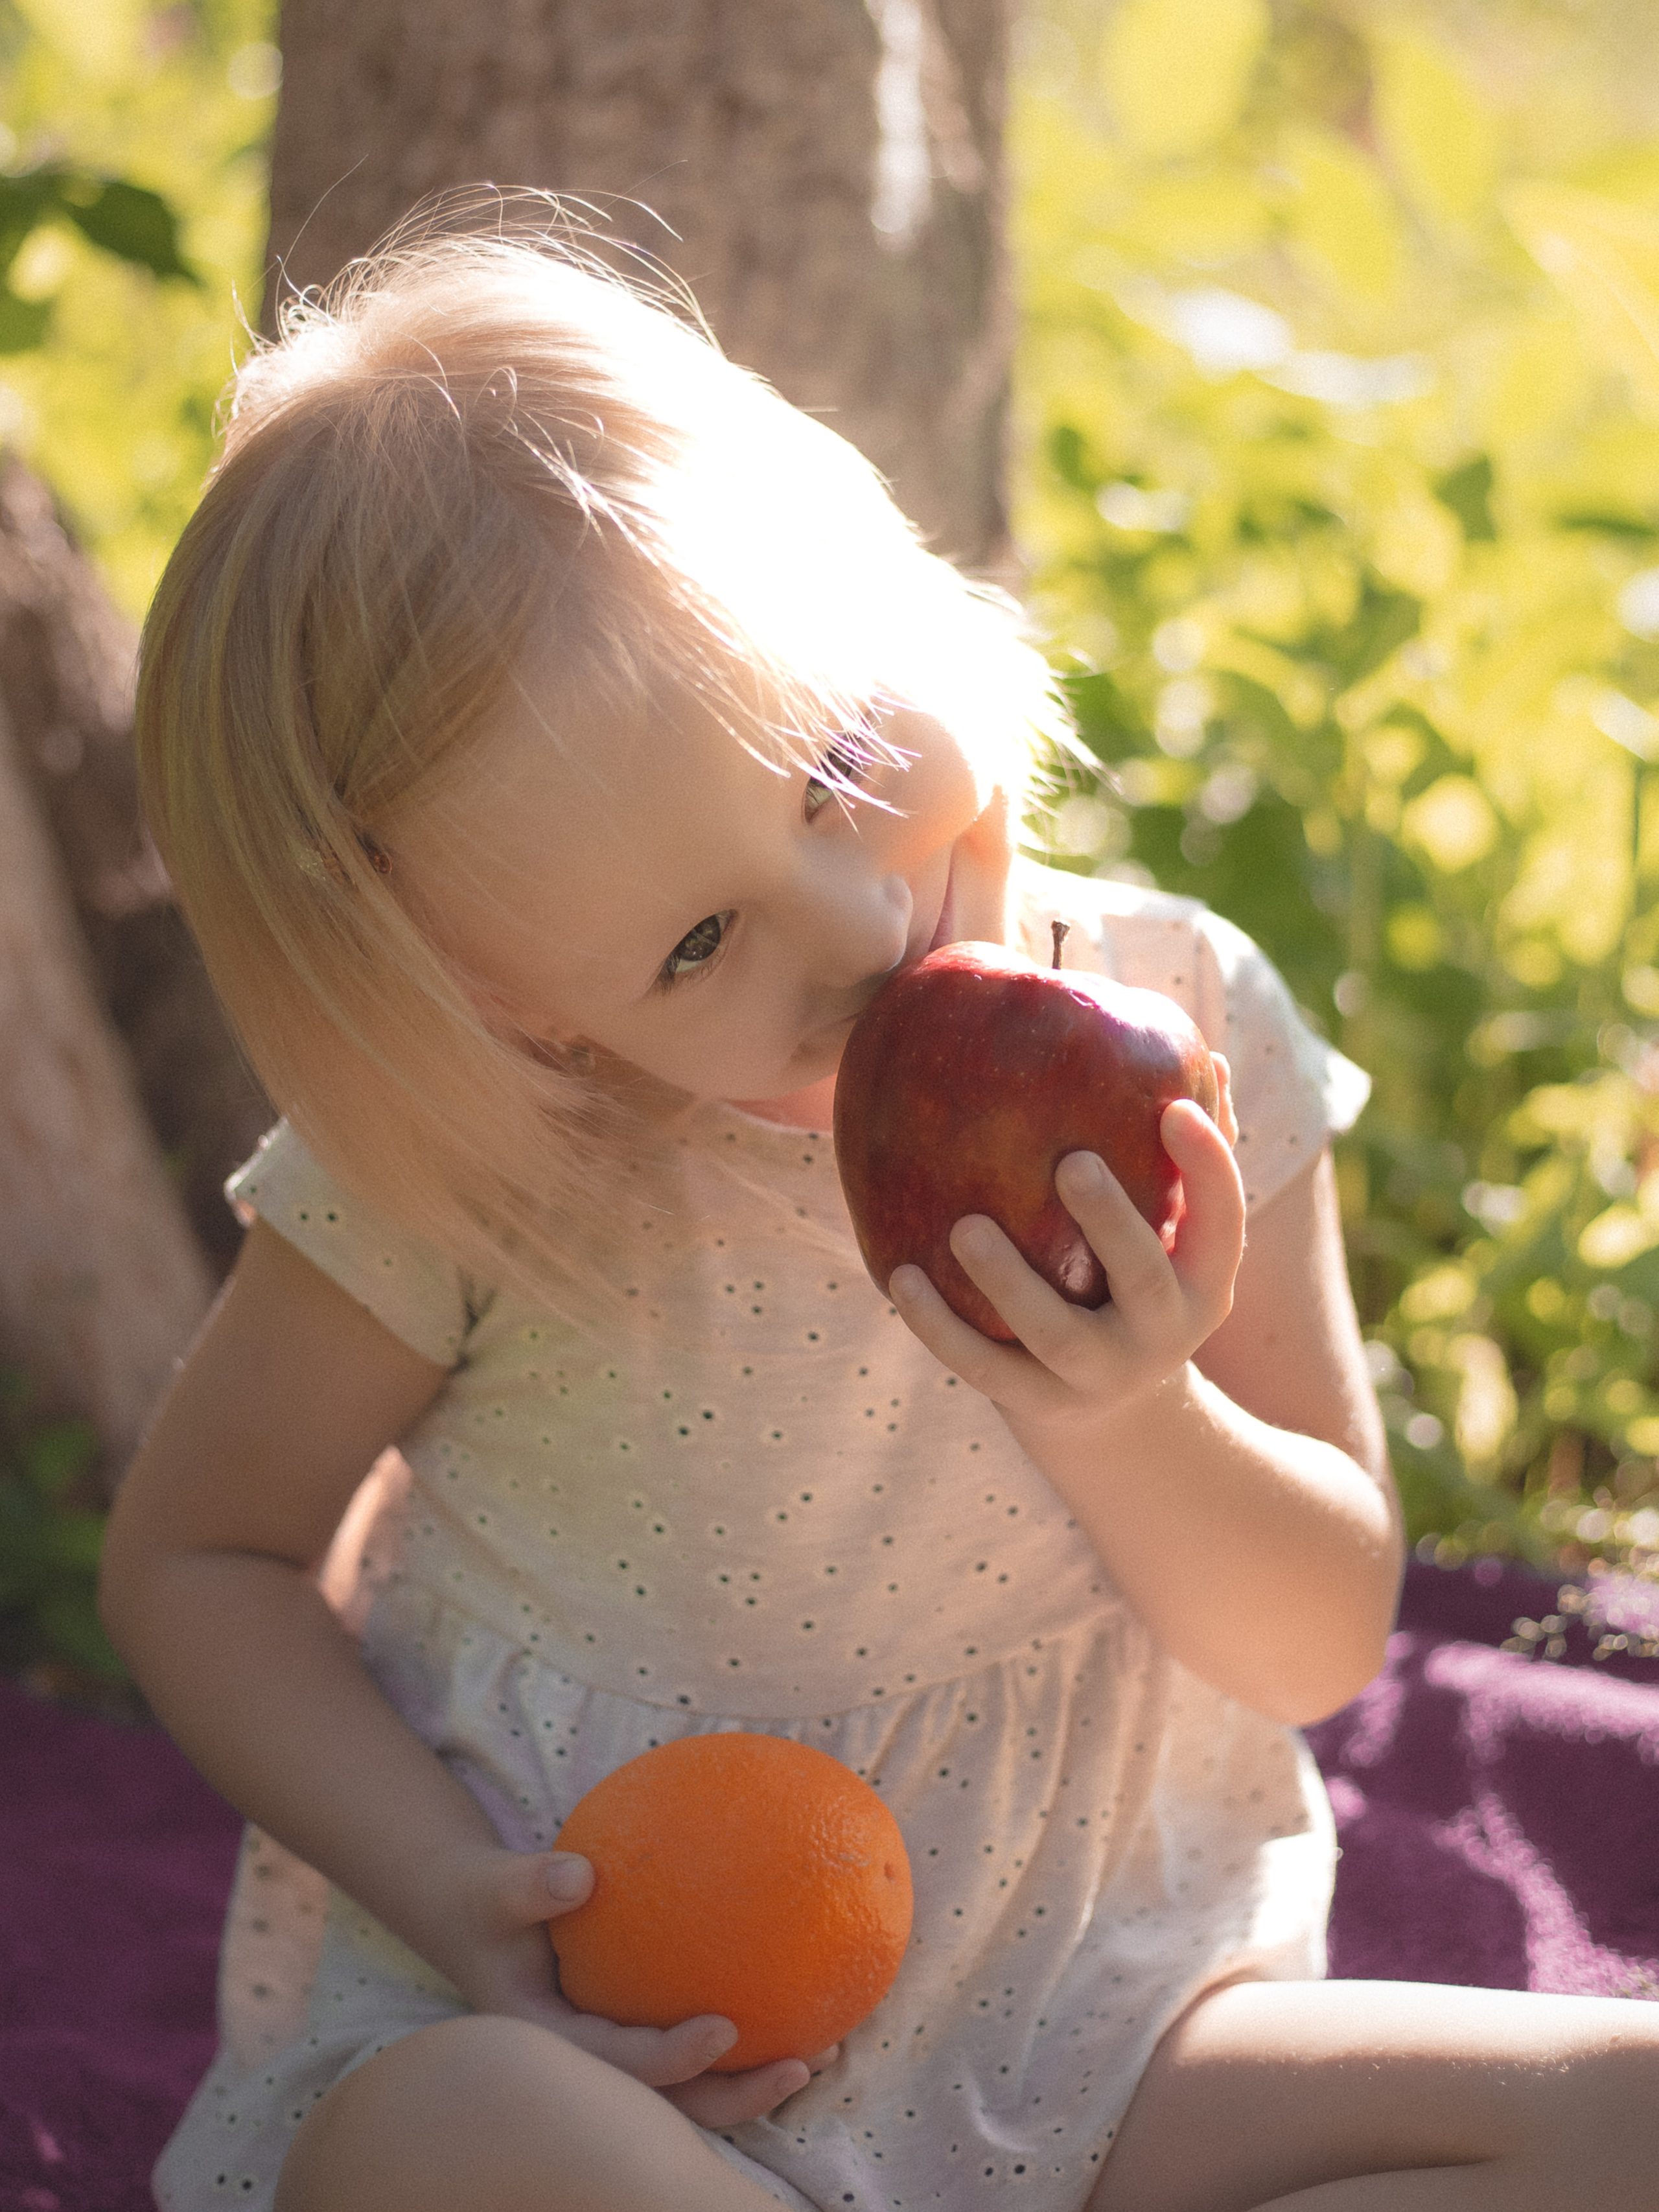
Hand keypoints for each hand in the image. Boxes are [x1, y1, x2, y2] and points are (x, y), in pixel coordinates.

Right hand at [424, 1841, 836, 2127]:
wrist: (471, 1911)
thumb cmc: (481, 1898)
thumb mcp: (492, 1889)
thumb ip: (530, 1885)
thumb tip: (582, 1875)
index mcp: (553, 2043)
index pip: (621, 2068)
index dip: (673, 2058)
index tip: (726, 2029)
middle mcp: (590, 2061)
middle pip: (671, 2103)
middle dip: (739, 2096)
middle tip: (804, 2065)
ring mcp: (615, 2047)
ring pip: (691, 2085)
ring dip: (755, 2076)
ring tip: (825, 2050)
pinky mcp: (634, 2024)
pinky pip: (691, 2033)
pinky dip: (745, 2027)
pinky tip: (797, 1991)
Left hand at [888, 1092, 1244, 1441]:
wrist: (1114, 1419)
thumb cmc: (1138, 1285)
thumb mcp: (1180, 1240)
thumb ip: (1191, 1160)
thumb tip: (1213, 1058)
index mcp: (1206, 1282)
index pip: (1223, 1222)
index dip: (1208, 1167)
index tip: (1175, 1109)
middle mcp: (1162, 1334)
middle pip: (1142, 1280)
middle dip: (1110, 1221)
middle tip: (1070, 1161)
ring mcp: (1098, 1375)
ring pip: (1054, 1334)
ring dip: (1008, 1280)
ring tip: (964, 1227)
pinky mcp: (1037, 1403)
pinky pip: (984, 1368)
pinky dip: (939, 1327)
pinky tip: (900, 1276)